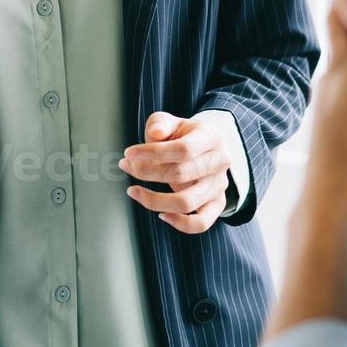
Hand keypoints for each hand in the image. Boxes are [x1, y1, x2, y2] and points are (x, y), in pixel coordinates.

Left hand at [120, 112, 232, 233]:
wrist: (205, 148)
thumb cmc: (183, 135)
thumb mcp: (171, 122)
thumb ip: (161, 124)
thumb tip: (156, 134)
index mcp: (211, 137)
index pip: (183, 149)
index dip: (153, 153)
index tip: (129, 154)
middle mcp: (220, 162)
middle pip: (181, 174)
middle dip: (147, 172)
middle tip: (126, 165)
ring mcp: (219, 185)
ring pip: (187, 202)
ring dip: (154, 200)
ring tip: (133, 191)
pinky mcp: (217, 204)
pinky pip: (201, 222)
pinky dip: (181, 224)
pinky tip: (161, 215)